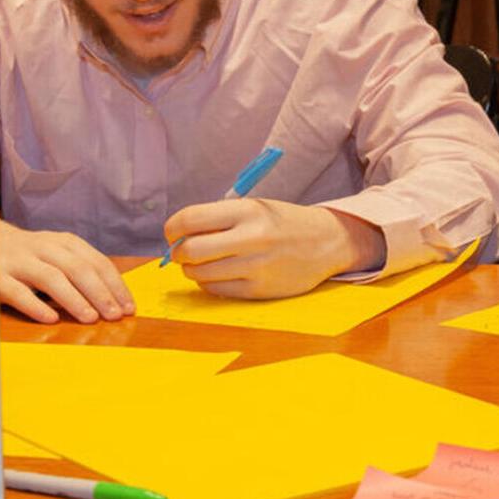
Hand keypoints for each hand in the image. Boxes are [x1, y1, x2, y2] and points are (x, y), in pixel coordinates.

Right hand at [0, 220, 131, 323]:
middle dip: (99, 293)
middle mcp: (42, 248)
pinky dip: (35, 306)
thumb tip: (115, 299)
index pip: (96, 262)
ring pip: (50, 278)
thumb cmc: (29, 255)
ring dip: (74, 299)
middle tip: (114, 315)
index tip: (128, 307)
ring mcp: (18, 262)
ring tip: (90, 318)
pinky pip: (18, 292)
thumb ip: (81, 269)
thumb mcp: (56, 253)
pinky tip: (50, 319)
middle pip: (77, 268)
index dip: (114, 285)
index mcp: (62, 242)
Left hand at [165, 198, 378, 298]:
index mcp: (246, 211)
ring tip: (202, 263)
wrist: (327, 241)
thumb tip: (177, 238)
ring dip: (192, 270)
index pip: (189, 219)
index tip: (173, 233)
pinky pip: (217, 290)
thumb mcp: (254, 207)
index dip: (172, 228)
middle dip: (178, 253)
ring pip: (200, 274)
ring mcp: (256, 266)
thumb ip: (218, 219)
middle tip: (183, 252)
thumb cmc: (283, 222)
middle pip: (190, 251)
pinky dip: (208, 283)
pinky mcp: (259, 290)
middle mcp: (251, 238)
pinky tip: (218, 274)